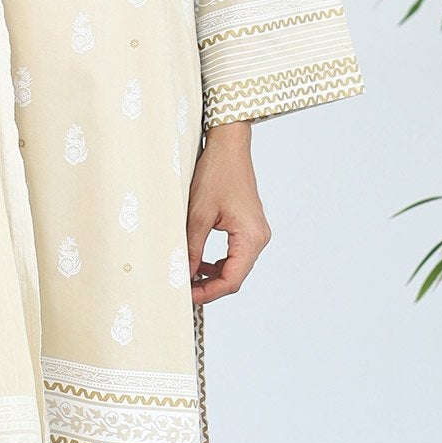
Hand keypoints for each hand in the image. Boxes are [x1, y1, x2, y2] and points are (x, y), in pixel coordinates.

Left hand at [186, 120, 269, 304]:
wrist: (229, 146)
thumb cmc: (216, 173)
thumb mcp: (198, 214)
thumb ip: (192, 248)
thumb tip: (184, 274)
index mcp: (251, 237)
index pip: (231, 280)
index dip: (208, 293)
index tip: (185, 296)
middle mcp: (259, 238)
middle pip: (235, 277)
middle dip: (209, 287)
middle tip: (182, 290)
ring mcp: (256, 232)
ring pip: (235, 267)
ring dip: (212, 276)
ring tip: (187, 278)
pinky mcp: (249, 227)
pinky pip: (235, 254)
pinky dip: (218, 263)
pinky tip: (199, 262)